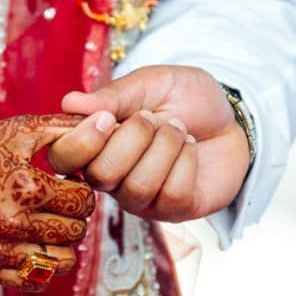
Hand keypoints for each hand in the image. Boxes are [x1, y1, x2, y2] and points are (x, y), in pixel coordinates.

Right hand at [0, 115, 96, 290]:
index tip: (66, 182)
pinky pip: (38, 281)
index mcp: (25, 187)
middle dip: (74, 215)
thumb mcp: (16, 131)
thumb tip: (106, 121)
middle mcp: (14, 223)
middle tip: (59, 203)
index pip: (84, 199)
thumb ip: (63, 126)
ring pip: (64, 260)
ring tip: (50, 225)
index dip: (81, 188)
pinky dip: (44, 266)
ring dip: (63, 243)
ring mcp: (2, 251)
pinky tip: (35, 244)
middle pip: (77, 230)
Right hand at [48, 65, 249, 221]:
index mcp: (96, 144)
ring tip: (179, 130)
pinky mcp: (174, 210)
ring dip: (165, 147)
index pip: (63, 159)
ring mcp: (142, 199)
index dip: (80, 142)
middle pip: (101, 175)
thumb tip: (70, 102)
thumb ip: (114, 95)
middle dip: (134, 138)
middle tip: (154, 117)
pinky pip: (172, 193)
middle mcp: (112, 178)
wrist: (231, 116)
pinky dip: (186, 162)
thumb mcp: (151, 84)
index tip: (107, 117)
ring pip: (138, 185)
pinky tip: (191, 149)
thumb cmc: (186, 100)